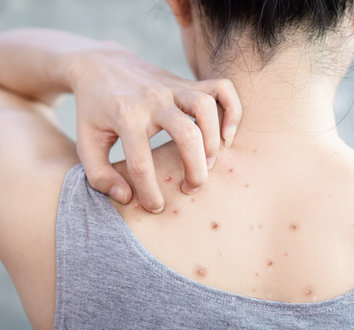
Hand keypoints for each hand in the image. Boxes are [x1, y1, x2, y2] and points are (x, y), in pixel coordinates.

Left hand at [66, 42, 241, 212]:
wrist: (100, 64)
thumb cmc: (94, 110)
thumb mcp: (85, 142)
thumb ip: (99, 175)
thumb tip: (126, 197)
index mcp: (125, 117)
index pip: (142, 164)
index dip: (150, 193)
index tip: (156, 206)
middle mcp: (153, 100)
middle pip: (186, 135)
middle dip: (195, 170)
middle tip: (191, 188)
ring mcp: (173, 88)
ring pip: (206, 109)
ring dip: (213, 141)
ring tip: (209, 163)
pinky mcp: (188, 81)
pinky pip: (222, 88)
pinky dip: (232, 111)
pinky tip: (227, 135)